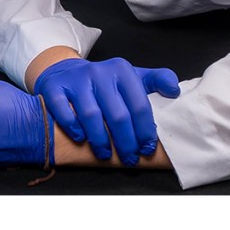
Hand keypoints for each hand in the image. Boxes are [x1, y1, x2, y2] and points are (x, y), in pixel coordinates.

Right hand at [34, 57, 178, 165]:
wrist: (66, 71)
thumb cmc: (104, 83)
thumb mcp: (131, 77)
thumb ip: (156, 81)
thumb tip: (175, 90)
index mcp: (122, 71)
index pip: (139, 106)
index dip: (145, 131)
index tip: (147, 148)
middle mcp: (99, 72)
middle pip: (117, 114)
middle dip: (126, 142)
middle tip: (130, 158)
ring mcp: (76, 79)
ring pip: (90, 114)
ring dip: (100, 140)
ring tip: (105, 154)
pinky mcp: (55, 87)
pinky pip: (62, 109)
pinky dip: (72, 126)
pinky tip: (80, 138)